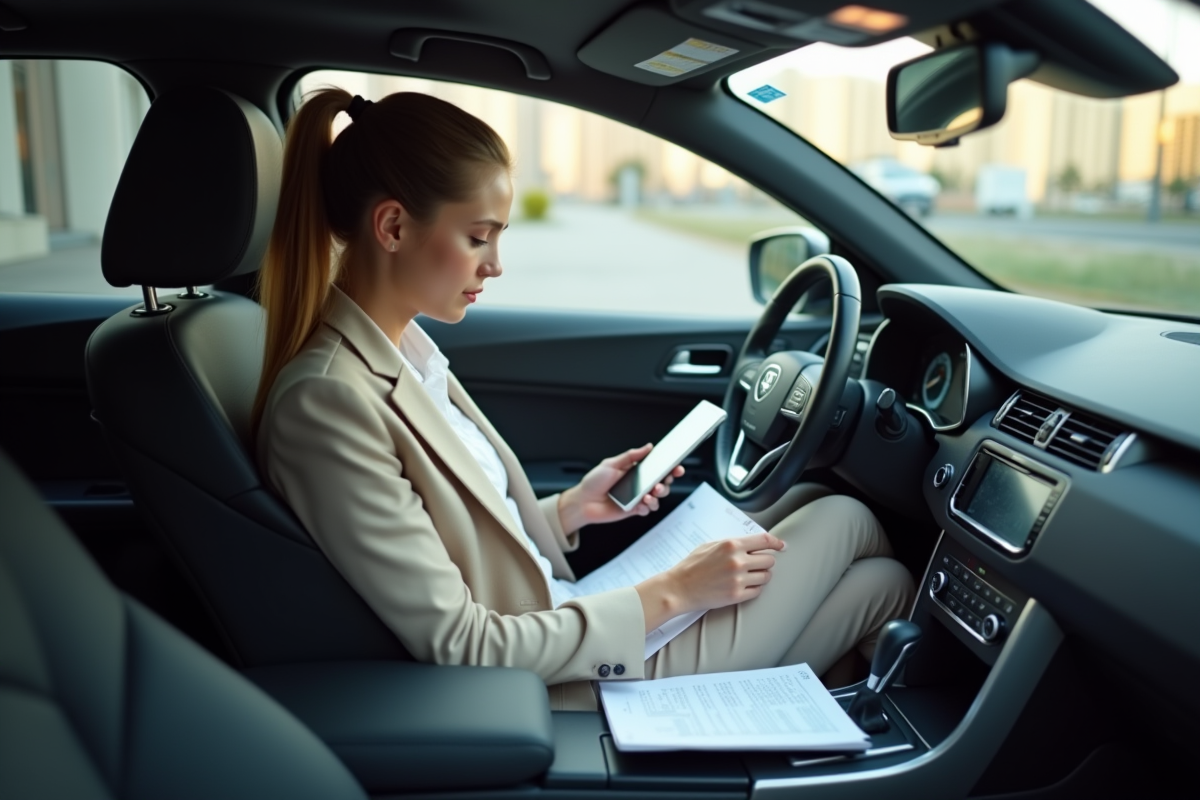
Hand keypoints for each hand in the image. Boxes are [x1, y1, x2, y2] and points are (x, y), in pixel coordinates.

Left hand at [557, 443, 685, 532]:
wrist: (583, 502)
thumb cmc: (593, 482)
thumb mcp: (611, 464)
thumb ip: (630, 456)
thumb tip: (648, 447)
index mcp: (635, 471)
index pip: (657, 468)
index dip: (670, 467)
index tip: (677, 466)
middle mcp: (639, 484)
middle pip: (662, 483)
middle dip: (667, 482)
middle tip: (663, 481)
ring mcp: (637, 498)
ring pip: (658, 497)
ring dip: (659, 495)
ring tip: (651, 494)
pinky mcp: (634, 510)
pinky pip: (648, 509)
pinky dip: (649, 506)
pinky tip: (643, 503)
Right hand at [635, 532, 785, 631]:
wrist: (679, 588)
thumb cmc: (692, 565)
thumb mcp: (710, 545)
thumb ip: (733, 543)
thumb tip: (753, 543)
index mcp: (731, 545)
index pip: (764, 540)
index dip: (776, 543)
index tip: (781, 546)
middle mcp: (737, 561)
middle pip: (769, 560)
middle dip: (764, 562)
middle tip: (755, 564)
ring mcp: (738, 579)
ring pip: (766, 576)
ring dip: (760, 576)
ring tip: (748, 576)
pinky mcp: (736, 595)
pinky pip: (758, 591)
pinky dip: (754, 588)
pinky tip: (744, 586)